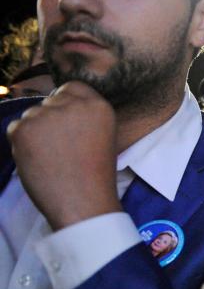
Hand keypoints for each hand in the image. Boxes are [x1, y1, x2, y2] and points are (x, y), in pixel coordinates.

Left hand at [7, 81, 120, 229]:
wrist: (83, 201)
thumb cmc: (95, 175)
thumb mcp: (103, 135)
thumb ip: (84, 117)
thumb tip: (57, 108)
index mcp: (98, 105)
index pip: (72, 88)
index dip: (65, 104)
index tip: (66, 122)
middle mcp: (72, 105)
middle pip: (49, 101)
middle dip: (49, 119)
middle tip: (58, 146)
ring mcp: (46, 115)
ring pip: (30, 115)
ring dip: (35, 132)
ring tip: (50, 157)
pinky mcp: (24, 129)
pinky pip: (15, 129)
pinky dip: (21, 144)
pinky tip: (38, 160)